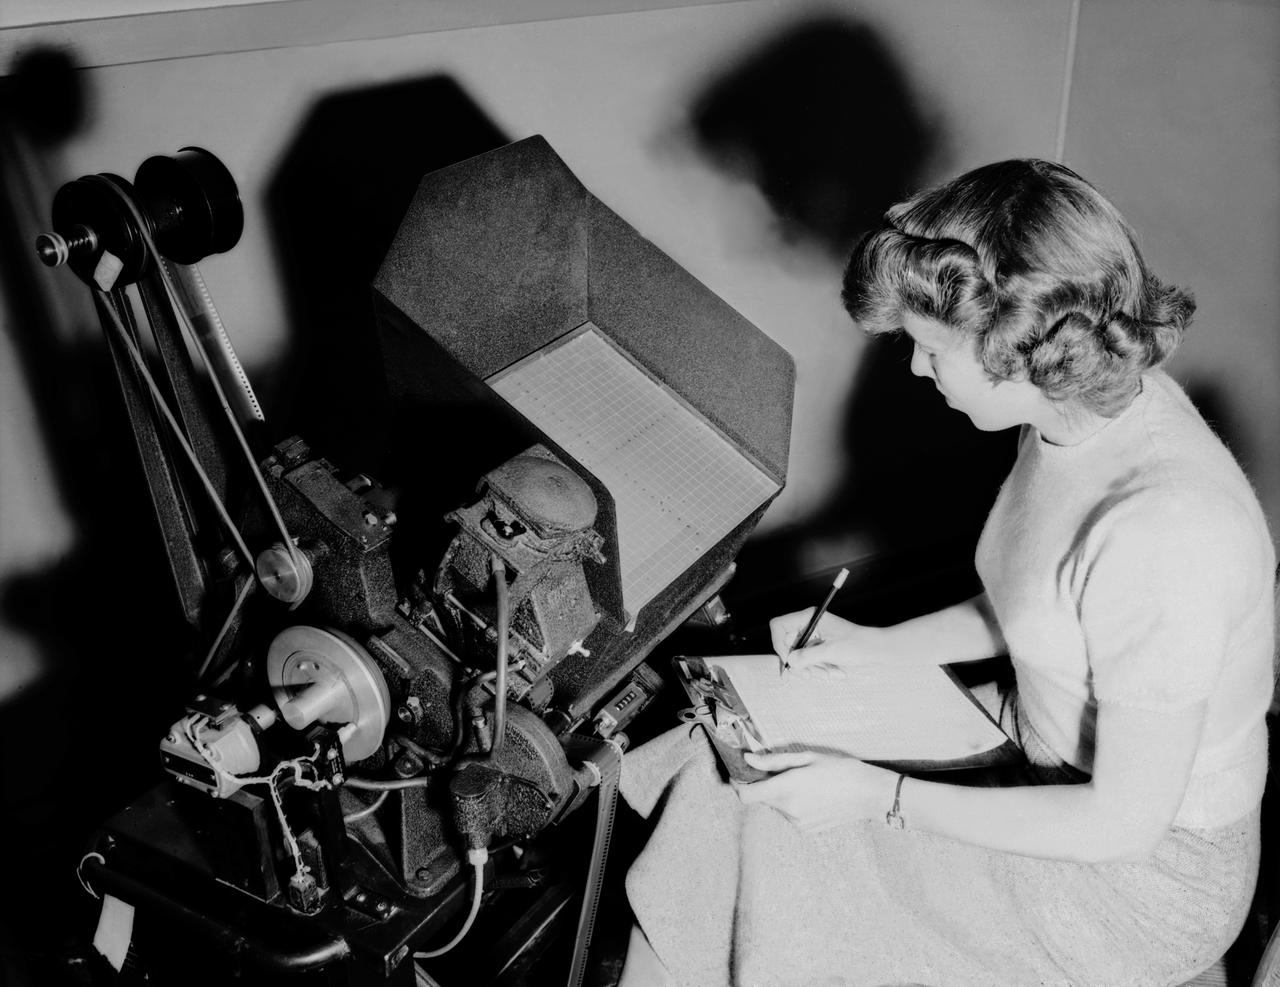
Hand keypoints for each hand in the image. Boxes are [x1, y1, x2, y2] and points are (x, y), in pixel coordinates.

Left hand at [735, 750, 896, 831]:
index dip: (739, 784)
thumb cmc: (839, 769)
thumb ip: (773, 761)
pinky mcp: (806, 830)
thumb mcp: (806, 758)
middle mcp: (788, 810)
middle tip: (781, 770)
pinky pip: (790, 814)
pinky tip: (813, 794)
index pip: (746, 795)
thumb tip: (748, 760)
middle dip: (764, 785)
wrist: (868, 794)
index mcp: (785, 789)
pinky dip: (793, 804)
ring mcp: (797, 823)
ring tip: (804, 782)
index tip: (742, 773)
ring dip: (781, 794)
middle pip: (761, 799)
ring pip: (776, 806)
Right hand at [769, 610, 887, 668]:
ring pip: (796, 657)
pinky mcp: (818, 650)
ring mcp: (813, 639)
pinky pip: (807, 663)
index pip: (779, 626)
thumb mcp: (832, 651)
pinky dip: (816, 670)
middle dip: (798, 663)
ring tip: (828, 674)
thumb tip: (789, 662)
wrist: (879, 651)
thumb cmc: (859, 645)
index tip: (790, 660)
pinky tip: (831, 673)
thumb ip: (808, 656)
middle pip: (786, 645)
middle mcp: (808, 626)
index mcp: (810, 617)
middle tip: (810, 675)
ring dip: (810, 669)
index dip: (779, 644)